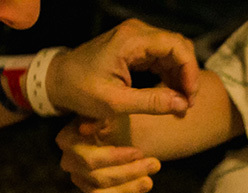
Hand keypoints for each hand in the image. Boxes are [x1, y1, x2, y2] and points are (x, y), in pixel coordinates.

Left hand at [48, 19, 198, 118]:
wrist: (58, 80)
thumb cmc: (80, 90)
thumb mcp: (115, 103)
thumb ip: (151, 103)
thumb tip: (182, 104)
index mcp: (132, 40)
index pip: (177, 46)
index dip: (190, 72)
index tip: (190, 98)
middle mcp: (137, 32)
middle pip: (178, 47)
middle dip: (187, 75)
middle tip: (187, 104)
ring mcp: (136, 38)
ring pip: (172, 53)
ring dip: (180, 77)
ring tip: (180, 104)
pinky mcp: (135, 48)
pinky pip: (162, 58)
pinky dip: (169, 76)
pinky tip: (170, 96)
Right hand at [58, 116, 159, 192]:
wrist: (122, 132)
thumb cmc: (117, 117)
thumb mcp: (116, 109)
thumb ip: (109, 114)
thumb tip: (94, 125)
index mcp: (68, 140)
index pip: (90, 159)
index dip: (116, 159)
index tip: (139, 152)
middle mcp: (70, 164)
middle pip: (98, 178)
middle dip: (129, 173)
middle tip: (155, 164)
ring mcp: (81, 182)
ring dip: (129, 190)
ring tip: (150, 180)